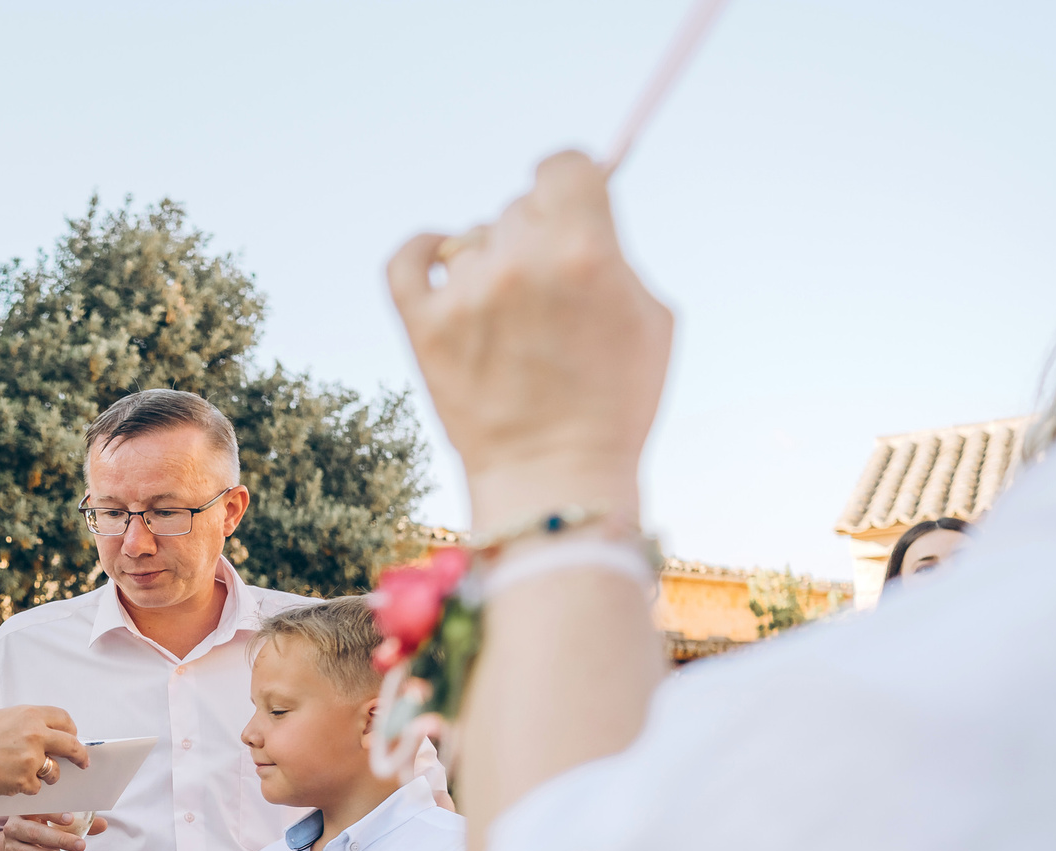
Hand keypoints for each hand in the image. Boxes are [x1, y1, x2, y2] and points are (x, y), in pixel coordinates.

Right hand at [0, 706, 87, 798]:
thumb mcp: (2, 719)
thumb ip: (28, 724)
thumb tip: (51, 736)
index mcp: (30, 714)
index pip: (65, 720)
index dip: (71, 731)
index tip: (73, 739)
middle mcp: (35, 734)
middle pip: (72, 745)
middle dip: (80, 756)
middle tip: (83, 764)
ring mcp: (31, 758)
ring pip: (54, 771)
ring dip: (48, 776)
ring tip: (25, 773)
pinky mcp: (25, 780)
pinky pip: (36, 787)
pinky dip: (25, 787)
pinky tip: (7, 780)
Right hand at [0, 812, 106, 850]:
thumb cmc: (38, 834)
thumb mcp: (54, 825)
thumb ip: (78, 824)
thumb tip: (102, 824)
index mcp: (24, 813)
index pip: (36, 810)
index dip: (52, 814)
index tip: (70, 819)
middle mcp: (14, 830)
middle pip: (35, 834)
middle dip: (60, 840)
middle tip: (82, 845)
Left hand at [387, 151, 672, 532]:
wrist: (555, 480)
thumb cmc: (615, 402)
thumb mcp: (650, 314)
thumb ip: (615, 247)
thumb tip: (585, 202)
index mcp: (584, 250)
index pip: (563, 165)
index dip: (568, 179)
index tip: (567, 200)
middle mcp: (520, 263)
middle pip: (520, 208)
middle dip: (536, 238)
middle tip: (548, 293)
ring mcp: (465, 295)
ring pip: (472, 241)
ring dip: (490, 265)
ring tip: (510, 321)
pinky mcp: (422, 328)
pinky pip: (406, 260)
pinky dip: (422, 253)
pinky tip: (440, 263)